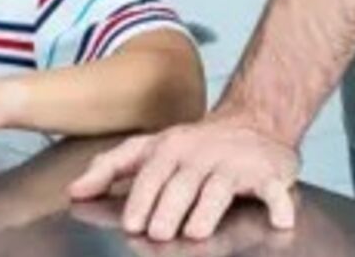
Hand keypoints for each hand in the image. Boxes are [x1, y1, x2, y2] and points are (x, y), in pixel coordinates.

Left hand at [67, 111, 298, 241]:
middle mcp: (202, 154)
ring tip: (196, 230)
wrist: (254, 122)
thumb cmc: (193, 145)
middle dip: (170, 208)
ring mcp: (236, 164)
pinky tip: (280, 219)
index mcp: (171, 148)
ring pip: (221, 187)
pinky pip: (273, 189)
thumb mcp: (149, 149)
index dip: (142, 198)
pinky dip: (278, 202)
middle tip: (159, 233)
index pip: (152, 174)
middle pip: (183, 182)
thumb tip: (74, 191)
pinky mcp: (268, 174)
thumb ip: (110, 168)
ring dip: (209, 209)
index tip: (133, 223)